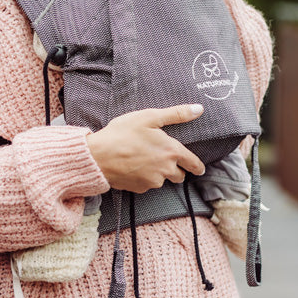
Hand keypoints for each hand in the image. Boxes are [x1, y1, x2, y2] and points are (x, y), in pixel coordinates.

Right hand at [85, 104, 205, 192]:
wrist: (98, 156)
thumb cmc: (122, 134)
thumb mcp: (149, 117)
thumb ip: (176, 114)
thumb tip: (198, 109)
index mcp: (171, 152)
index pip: (193, 164)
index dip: (198, 166)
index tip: (199, 169)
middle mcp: (165, 170)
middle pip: (179, 175)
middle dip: (175, 168)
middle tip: (163, 158)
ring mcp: (152, 181)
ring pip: (162, 180)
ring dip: (159, 173)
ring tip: (144, 159)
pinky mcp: (139, 189)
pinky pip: (147, 184)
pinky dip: (144, 177)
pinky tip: (133, 166)